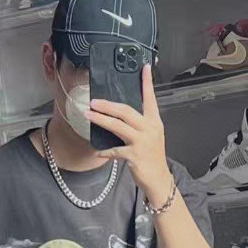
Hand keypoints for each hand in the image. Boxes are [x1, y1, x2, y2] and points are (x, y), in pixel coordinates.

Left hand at [87, 64, 172, 205]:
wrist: (158, 179)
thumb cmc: (152, 157)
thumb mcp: (150, 136)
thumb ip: (139, 124)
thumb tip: (119, 114)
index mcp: (154, 122)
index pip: (150, 98)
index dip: (147, 83)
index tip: (145, 67)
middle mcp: (149, 129)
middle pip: (126, 111)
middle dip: (108, 105)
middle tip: (94, 102)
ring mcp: (142, 142)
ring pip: (119, 127)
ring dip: (102, 120)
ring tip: (89, 115)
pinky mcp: (135, 156)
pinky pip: (115, 151)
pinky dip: (105, 151)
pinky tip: (98, 151)